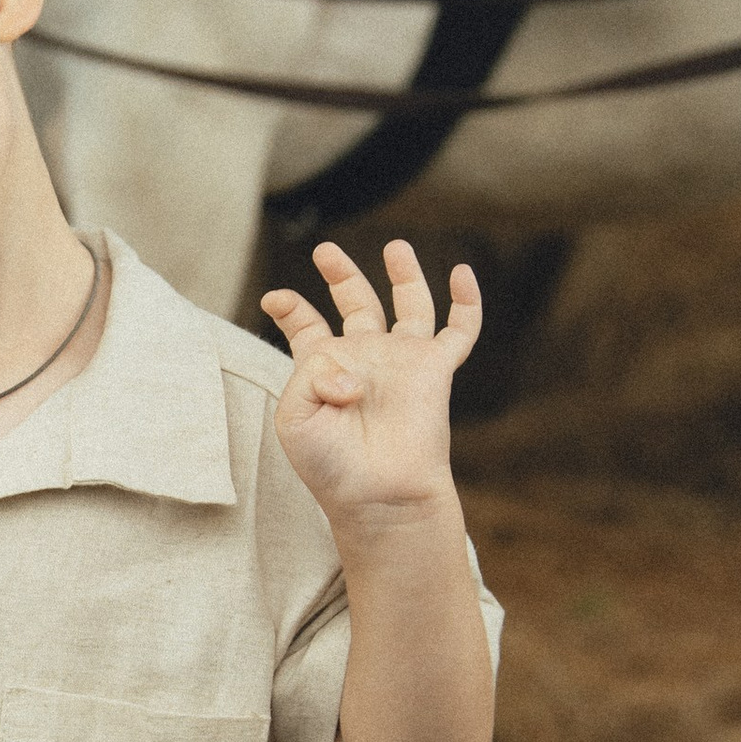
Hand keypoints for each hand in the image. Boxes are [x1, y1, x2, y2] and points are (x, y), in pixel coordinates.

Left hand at [263, 238, 479, 531]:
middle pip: (356, 304)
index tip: (275, 299)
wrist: (378, 495)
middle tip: (324, 250)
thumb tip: (355, 368)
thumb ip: (313, 373)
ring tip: (395, 246)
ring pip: (409, 306)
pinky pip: (459, 330)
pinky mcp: (435, 369)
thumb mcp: (295, 416)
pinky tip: (462, 273)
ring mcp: (401, 361)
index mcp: (323, 369)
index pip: (306, 326)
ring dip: (403, 275)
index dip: (291, 309)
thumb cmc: (330, 465)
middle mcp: (363, 359)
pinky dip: (466, 302)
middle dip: (341, 275)